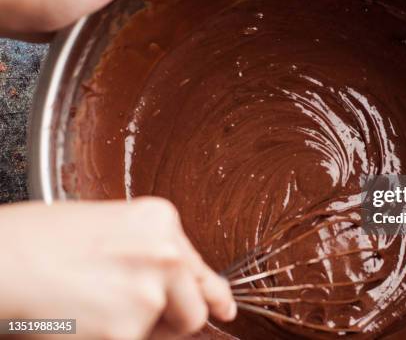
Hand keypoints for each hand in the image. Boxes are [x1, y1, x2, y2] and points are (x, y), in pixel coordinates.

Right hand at [0, 198, 235, 338]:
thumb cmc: (37, 241)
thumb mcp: (107, 229)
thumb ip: (149, 254)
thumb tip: (177, 287)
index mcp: (160, 221)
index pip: (199, 268)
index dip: (213, 295)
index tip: (225, 309)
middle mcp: (165, 253)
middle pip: (193, 307)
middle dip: (171, 319)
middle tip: (130, 311)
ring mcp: (150, 293)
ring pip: (164, 332)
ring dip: (140, 328)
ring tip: (92, 305)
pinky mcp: (127, 330)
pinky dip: (109, 336)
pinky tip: (79, 318)